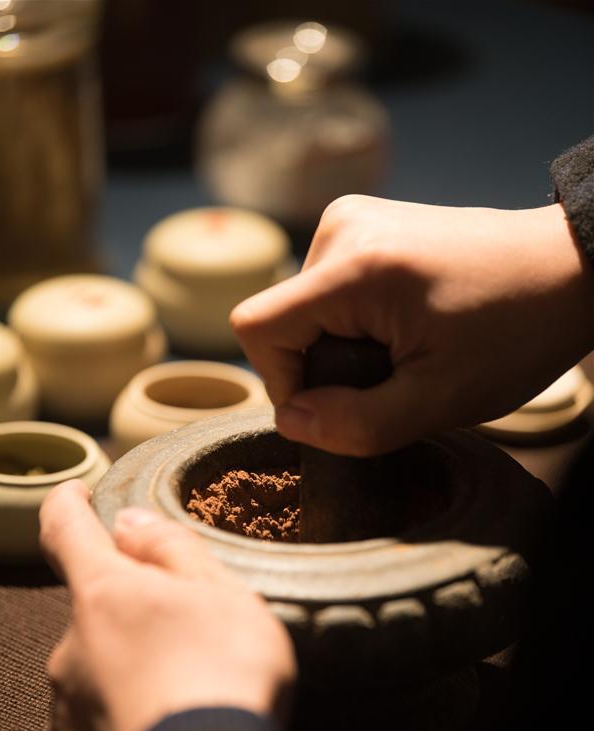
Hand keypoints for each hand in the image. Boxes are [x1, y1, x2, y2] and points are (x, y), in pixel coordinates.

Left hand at [40, 480, 295, 730]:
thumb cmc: (224, 674)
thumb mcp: (220, 591)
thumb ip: (171, 548)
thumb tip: (130, 524)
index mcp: (104, 592)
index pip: (65, 528)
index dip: (68, 503)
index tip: (76, 493)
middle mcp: (70, 644)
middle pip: (94, 605)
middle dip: (132, 606)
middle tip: (191, 629)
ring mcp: (67, 703)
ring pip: (98, 662)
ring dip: (132, 661)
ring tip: (189, 687)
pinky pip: (99, 714)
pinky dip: (128, 709)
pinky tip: (169, 724)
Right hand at [231, 197, 593, 455]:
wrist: (569, 268)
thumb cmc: (517, 331)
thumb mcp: (441, 399)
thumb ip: (357, 424)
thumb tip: (291, 422)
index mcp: (354, 267)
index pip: (257, 328)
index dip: (283, 382)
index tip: (341, 406)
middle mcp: (342, 228)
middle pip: (282, 323)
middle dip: (326, 368)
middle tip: (397, 378)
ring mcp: (353, 218)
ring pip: (303, 309)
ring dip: (342, 347)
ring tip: (409, 350)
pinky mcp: (366, 224)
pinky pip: (326, 290)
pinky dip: (353, 323)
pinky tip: (405, 327)